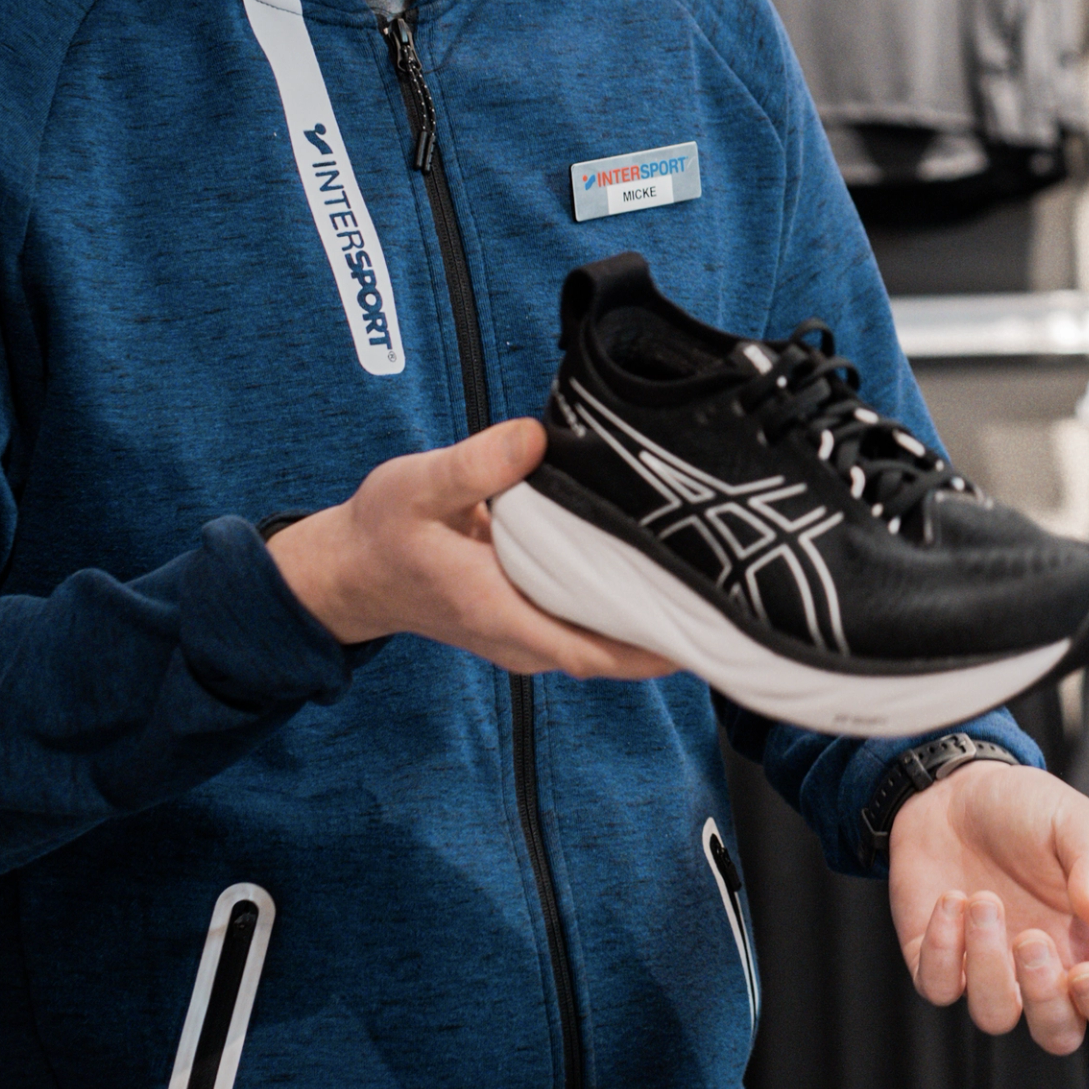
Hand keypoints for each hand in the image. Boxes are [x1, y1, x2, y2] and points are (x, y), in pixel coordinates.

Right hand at [265, 417, 677, 680]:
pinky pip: (593, 622)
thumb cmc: (382, 533)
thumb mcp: (414, 486)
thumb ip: (474, 464)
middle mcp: (522, 635)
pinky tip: (665, 568)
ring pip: (608, 640)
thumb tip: (535, 437)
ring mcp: (529, 631)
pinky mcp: (532, 615)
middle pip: (616, 652)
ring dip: (656, 617)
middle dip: (674, 629)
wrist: (352, 571)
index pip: (592, 650)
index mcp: (498, 613)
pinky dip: (628, 604)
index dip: (653, 646)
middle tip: (737, 589)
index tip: (708, 629)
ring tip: (718, 576)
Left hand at [890, 759, 1088, 1053]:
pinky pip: (939, 987)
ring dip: (988, 966)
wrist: (954, 788)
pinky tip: (950, 899)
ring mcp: (989, 970)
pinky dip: (941, 949)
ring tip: (981, 899)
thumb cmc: (1027, 807)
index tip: (1084, 974)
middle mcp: (1045, 968)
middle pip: (1058, 1034)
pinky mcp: (937, 961)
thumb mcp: (1074, 821)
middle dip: (1044, 1000)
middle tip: (1030, 940)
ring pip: (995, 1017)